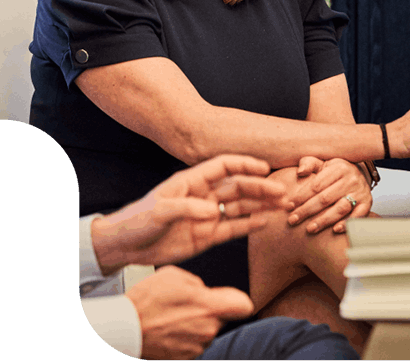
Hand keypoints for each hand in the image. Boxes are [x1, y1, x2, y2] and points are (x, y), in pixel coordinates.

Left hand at [91, 155, 291, 272]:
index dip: (244, 164)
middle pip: (237, 186)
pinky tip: (266, 221)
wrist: (127, 246)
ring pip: (239, 206)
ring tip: (281, 205)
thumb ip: (186, 208)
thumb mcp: (158, 212)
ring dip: (260, 205)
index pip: (223, 166)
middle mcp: (203, 194)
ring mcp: (207, 214)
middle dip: (260, 187)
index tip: (264, 167)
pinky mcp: (207, 235)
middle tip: (282, 191)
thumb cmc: (138, 221)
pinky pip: (233, 227)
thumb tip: (213, 211)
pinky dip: (249, 224)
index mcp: (191, 180)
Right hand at [125, 266, 253, 359]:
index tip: (229, 298)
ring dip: (196, 323)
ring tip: (173, 315)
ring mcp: (198, 346)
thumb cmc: (149, 298)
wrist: (127, 328)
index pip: (244, 306)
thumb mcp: (175, 275)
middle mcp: (208, 330)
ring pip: (207, 330)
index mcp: (210, 306)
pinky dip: (185, 335)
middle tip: (187, 303)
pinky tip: (168, 327)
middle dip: (210, 310)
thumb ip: (198, 283)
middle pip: (222, 318)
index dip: (237, 301)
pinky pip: (194, 342)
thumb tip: (204, 292)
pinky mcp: (186, 358)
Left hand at [287, 158, 370, 234]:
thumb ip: (309, 163)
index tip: (289, 206)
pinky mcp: (367, 203)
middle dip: (307, 210)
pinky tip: (335, 230)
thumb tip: (300, 171)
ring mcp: (360, 192)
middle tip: (293, 220)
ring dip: (324, 220)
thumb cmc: (334, 171)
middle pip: (325, 198)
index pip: (316, 185)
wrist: (359, 173)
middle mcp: (351, 179)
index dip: (301, 196)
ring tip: (310, 228)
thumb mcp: (322, 162)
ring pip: (340, 208)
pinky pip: (358, 216)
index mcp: (338, 168)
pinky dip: (346, 223)